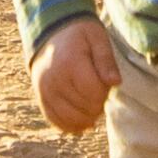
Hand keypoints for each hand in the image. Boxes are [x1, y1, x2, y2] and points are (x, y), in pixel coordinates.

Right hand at [31, 20, 120, 137]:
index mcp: (70, 63)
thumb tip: (115, 83)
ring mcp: (45, 91)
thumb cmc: (79, 35)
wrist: (50, 33)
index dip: (105, 92)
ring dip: (87, 116)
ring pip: (72, 119)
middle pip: (85, 108)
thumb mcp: (97, 38)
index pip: (94, 93)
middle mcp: (54, 80)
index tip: (105, 80)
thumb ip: (106, 60)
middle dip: (98, 103)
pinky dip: (71, 125)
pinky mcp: (41, 98)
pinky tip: (82, 121)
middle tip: (97, 88)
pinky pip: (56, 121)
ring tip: (91, 102)